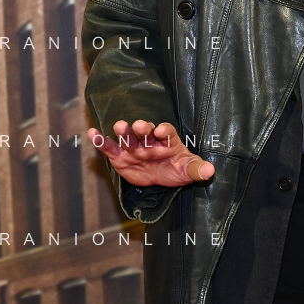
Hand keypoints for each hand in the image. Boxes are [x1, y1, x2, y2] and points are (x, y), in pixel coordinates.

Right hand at [88, 120, 214, 186]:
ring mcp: (135, 148)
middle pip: (146, 131)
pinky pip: (110, 149)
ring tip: (120, 126)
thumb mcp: (188, 170)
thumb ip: (197, 169)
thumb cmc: (176, 169)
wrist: (161, 177)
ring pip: (128, 138)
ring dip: (124, 131)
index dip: (164, 130)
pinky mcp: (121, 157)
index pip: (167, 132)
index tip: (160, 130)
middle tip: (139, 125)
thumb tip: (211, 171)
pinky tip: (92, 134)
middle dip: (142, 128)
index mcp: (168, 141)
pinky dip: (102, 141)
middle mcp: (150, 141)